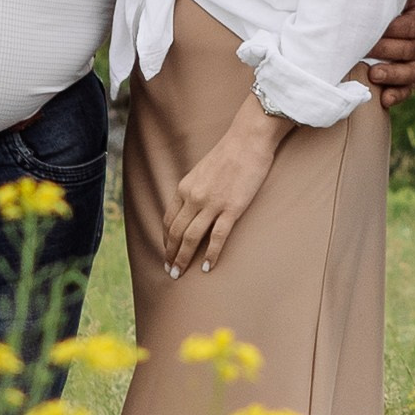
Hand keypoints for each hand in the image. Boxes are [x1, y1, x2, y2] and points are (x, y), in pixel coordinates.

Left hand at [161, 100, 288, 274]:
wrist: (248, 140)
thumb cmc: (229, 153)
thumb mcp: (202, 171)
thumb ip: (195, 189)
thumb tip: (193, 207)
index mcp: (184, 187)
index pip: (169, 220)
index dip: (166, 240)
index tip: (166, 253)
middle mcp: (194, 197)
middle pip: (176, 232)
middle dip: (171, 254)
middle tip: (170, 271)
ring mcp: (212, 203)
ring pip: (191, 238)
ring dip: (183, 258)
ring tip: (180, 274)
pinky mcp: (232, 208)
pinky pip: (217, 237)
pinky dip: (210, 254)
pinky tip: (207, 266)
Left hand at [361, 0, 414, 107]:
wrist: (381, 4)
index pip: (412, 27)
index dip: (392, 30)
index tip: (369, 29)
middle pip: (411, 50)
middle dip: (386, 50)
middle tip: (364, 48)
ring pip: (412, 71)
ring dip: (393, 75)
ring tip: (374, 75)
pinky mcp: (406, 74)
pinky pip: (407, 89)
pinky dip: (396, 95)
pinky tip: (384, 99)